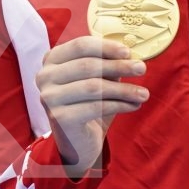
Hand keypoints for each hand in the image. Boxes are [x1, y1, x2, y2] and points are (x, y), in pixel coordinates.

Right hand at [35, 36, 147, 176]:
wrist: (78, 142)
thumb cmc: (89, 104)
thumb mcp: (98, 79)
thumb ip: (107, 64)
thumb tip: (130, 55)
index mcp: (52, 60)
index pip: (80, 45)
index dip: (106, 47)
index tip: (128, 52)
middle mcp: (45, 76)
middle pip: (88, 65)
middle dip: (119, 66)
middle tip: (141, 69)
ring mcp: (49, 97)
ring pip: (93, 87)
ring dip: (123, 89)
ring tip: (144, 93)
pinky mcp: (59, 117)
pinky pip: (95, 107)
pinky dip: (119, 105)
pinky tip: (134, 105)